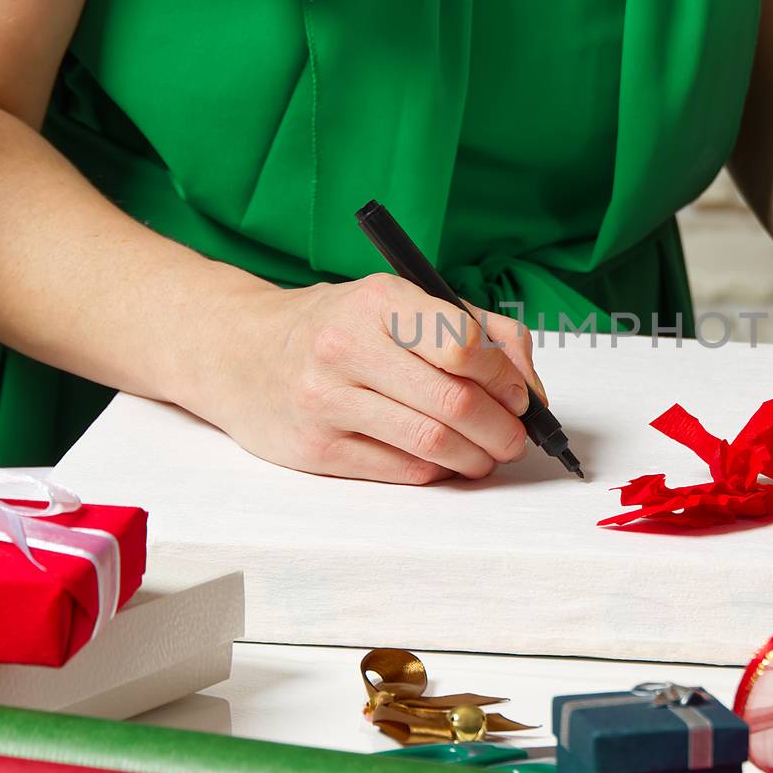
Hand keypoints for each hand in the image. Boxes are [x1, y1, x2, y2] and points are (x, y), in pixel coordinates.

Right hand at [192, 275, 542, 482]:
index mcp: (379, 300)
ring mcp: (326, 400)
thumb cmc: (341, 327)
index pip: (463, 344)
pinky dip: (436, 471)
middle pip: (454, 401)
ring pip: (431, 443)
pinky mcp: (315, 449)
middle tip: (514, 439)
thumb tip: (530, 389)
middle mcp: (347, 346)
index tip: (520, 397)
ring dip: (475, 458)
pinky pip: (400, 470)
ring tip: (486, 456)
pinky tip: (442, 462)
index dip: (506, 379)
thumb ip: (479, 331)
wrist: (242, 352)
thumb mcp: (402, 302)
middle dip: (501, 429)